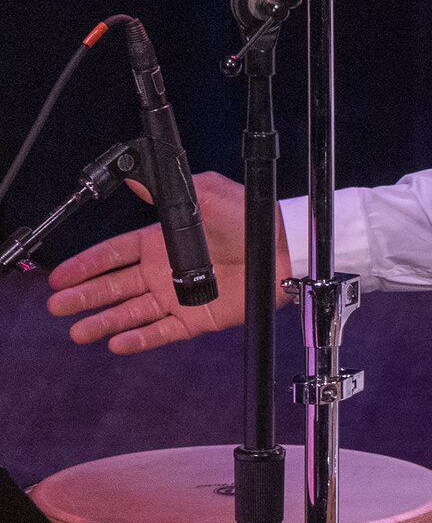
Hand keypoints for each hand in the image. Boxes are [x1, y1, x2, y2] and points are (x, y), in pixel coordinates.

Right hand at [48, 171, 257, 351]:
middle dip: (84, 296)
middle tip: (58, 306)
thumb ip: (172, 191)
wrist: (283, 248)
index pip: (112, 255)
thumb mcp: (207, 194)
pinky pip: (163, 331)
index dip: (85, 265)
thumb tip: (139, 178)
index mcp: (161, 242)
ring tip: (78, 331)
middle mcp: (164, 270)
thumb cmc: (250, 219)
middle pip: (113, 286)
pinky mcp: (197, 316)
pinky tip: (118, 343)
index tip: (60, 276)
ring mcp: (179, 295)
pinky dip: (141, 338)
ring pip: (131, 312)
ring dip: (104, 321)